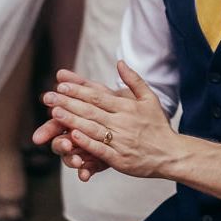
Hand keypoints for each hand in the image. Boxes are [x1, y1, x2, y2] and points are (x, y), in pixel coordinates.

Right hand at [33, 69, 115, 181]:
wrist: (144, 126)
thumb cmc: (117, 106)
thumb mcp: (102, 94)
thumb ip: (82, 84)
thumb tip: (60, 72)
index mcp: (76, 119)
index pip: (58, 123)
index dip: (50, 124)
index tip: (49, 133)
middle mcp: (77, 135)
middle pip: (61, 142)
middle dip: (61, 144)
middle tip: (64, 145)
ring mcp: (86, 150)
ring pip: (72, 157)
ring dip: (72, 160)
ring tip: (76, 162)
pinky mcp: (99, 161)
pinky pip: (89, 169)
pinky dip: (86, 172)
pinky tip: (84, 175)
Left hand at [37, 61, 177, 179]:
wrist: (171, 154)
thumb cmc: (158, 126)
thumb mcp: (149, 98)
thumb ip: (134, 80)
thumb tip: (120, 62)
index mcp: (127, 107)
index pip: (98, 96)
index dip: (78, 90)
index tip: (61, 85)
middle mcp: (122, 122)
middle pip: (91, 110)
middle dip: (68, 103)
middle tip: (48, 97)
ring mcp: (121, 141)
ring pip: (92, 128)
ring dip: (72, 120)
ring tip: (54, 113)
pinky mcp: (120, 159)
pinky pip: (100, 149)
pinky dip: (86, 143)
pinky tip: (73, 136)